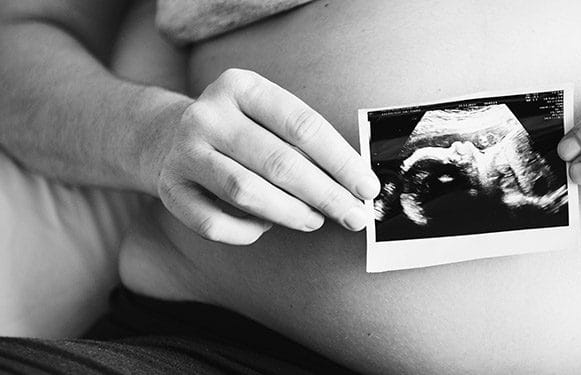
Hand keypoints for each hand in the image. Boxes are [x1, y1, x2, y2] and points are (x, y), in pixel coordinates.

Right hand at [140, 69, 379, 244]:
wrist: (164, 135)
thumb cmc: (239, 130)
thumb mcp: (267, 116)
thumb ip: (304, 142)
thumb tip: (354, 184)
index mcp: (241, 87)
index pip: (303, 125)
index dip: (341, 161)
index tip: (366, 187)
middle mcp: (208, 115)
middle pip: (279, 162)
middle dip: (325, 195)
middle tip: (353, 215)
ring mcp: (184, 152)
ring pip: (247, 193)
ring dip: (291, 213)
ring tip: (315, 220)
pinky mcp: (170, 189)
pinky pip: (215, 224)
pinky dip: (248, 231)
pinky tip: (266, 225)